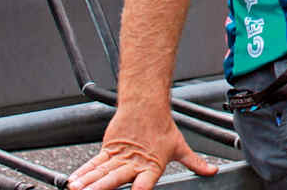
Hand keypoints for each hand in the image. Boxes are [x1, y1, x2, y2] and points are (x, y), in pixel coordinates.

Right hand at [68, 109, 216, 189]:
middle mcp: (133, 163)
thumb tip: (212, 171)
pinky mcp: (108, 150)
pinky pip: (94, 164)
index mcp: (152, 166)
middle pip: (116, 178)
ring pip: (102, 172)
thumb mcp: (180, 148)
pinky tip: (74, 181)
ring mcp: (119, 157)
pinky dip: (83, 172)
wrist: (146, 105)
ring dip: (89, 182)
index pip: (145, 182)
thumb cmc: (162, 128)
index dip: (140, 189)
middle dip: (102, 188)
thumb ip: (194, 163)